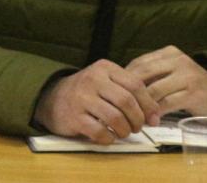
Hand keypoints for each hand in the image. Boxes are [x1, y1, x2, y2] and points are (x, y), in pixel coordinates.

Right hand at [33, 59, 160, 143]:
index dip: (148, 104)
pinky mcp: (74, 117)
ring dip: (125, 130)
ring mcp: (82, 98)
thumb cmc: (87, 92)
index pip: (135, 84)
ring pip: (115, 118)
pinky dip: (109, 138)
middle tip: (137, 127)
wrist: (52, 98)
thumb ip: (129, 92)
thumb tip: (154, 115)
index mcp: (104, 68)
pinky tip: (108, 136)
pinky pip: (100, 132)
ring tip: (123, 132)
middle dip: (138, 119)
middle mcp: (93, 80)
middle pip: (127, 101)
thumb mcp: (106, 81)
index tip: (153, 117)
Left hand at [125, 45, 206, 116]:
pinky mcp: (194, 93)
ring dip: (142, 105)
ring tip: (135, 116)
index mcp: (169, 52)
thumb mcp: (171, 72)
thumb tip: (121, 86)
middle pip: (144, 74)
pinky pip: (167, 103)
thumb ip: (151, 75)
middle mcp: (178, 60)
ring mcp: (187, 76)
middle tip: (121, 107)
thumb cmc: (189, 84)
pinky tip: (151, 120)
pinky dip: (156, 113)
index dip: (125, 79)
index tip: (116, 94)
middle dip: (131, 92)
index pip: (139, 63)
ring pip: (154, 90)